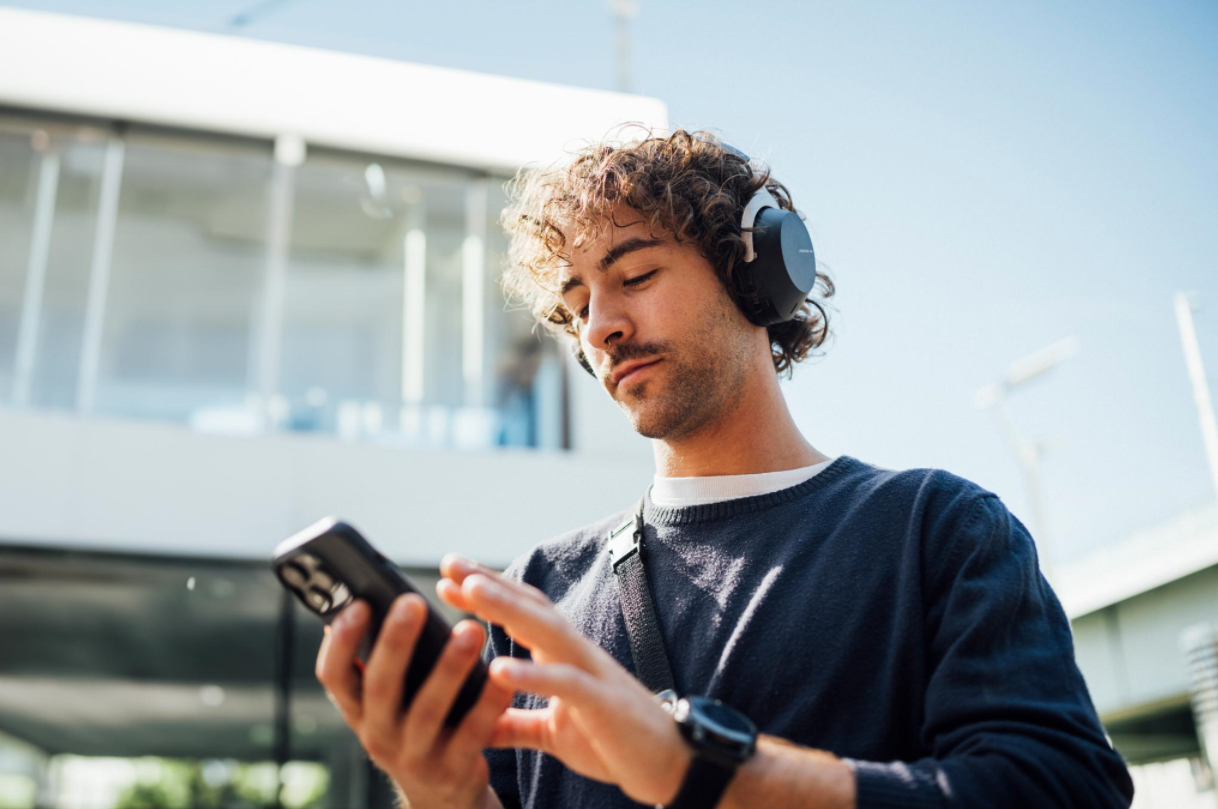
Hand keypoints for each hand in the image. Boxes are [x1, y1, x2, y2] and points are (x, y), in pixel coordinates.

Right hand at [315, 594, 513, 808]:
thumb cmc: (413, 723)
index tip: (358, 604)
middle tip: (414, 602)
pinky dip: (488, 702)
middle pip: (380, 686)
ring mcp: (414, 755)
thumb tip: (377, 597)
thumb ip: (382, 661)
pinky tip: (502, 674)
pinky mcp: (453, 768)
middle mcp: (378, 733)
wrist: (441, 794)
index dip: (341, 642)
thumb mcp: (387, 701)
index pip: (333, 675)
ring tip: (471, 629)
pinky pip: (473, 732)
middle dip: (395, 643)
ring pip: (428, 710)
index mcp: (358, 709)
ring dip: (449, 668)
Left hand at [437, 555, 692, 806]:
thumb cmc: (613, 742)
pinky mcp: (603, 703)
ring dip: (508, 608)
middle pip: (530, 606)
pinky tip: (497, 669)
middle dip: (490, 584)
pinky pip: (566, 683)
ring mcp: (592, 673)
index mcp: (564, 655)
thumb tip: (473, 724)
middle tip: (450, 562)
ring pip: (547, 630)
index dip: (488, 592)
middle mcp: (577, 653)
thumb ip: (514, 723)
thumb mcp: (552, 733)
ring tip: (471, 592)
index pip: (522, 611)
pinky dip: (532, 674)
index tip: (447, 577)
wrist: (671, 766)